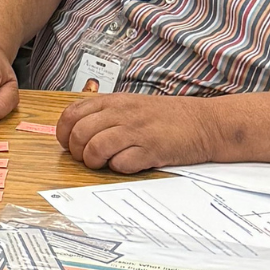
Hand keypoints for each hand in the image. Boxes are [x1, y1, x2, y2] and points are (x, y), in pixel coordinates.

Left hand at [54, 94, 221, 173]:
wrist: (206, 123)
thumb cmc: (167, 117)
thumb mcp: (132, 105)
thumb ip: (106, 114)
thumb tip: (76, 130)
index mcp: (114, 101)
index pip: (72, 114)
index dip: (64, 133)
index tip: (68, 144)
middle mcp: (123, 113)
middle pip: (80, 133)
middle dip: (76, 151)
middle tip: (86, 158)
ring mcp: (137, 131)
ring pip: (96, 148)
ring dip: (94, 161)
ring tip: (103, 163)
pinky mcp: (152, 149)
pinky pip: (122, 162)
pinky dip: (118, 167)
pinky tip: (126, 163)